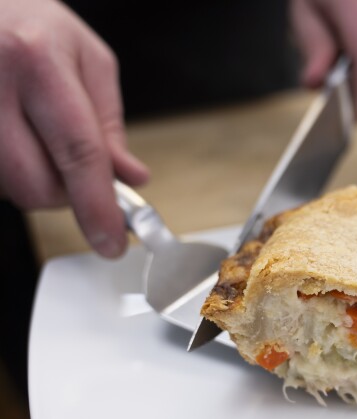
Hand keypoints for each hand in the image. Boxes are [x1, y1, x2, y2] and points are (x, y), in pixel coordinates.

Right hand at [0, 0, 147, 257]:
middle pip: (36, 182)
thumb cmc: (33, 25)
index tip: (111, 240)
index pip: (78, 151)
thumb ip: (110, 124)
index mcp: (37, 60)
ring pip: (9, 187)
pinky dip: (13, 173)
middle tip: (75, 172)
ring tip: (37, 135)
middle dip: (65, 195)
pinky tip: (18, 139)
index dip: (97, 205)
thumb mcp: (89, 60)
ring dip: (35, 181)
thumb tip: (129, 178)